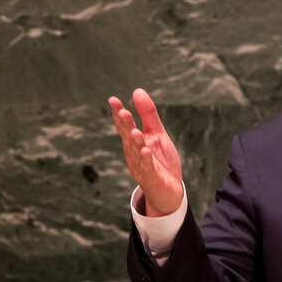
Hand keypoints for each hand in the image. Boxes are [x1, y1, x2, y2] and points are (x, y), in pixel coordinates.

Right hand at [108, 88, 183, 216]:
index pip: (124, 125)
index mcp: (134, 142)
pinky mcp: (152, 178)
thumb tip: (137, 90)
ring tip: (135, 131)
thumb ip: (148, 115)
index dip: (118, 113)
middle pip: (128, 137)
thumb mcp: (157, 134)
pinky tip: (146, 151)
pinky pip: (148, 169)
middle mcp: (134, 153)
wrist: (169, 191)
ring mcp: (142, 166)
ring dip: (135, 142)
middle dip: (125, 126)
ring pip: (137, 153)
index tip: (113, 100)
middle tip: (122, 112)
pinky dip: (146, 160)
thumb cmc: (160, 161)